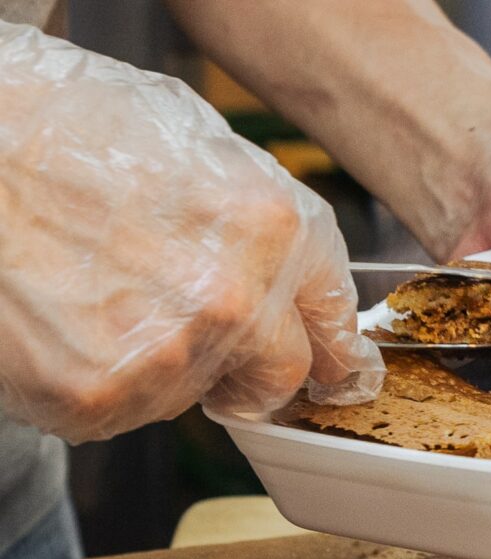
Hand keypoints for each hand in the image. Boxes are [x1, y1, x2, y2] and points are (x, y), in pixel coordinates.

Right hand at [0, 22, 383, 442]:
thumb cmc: (62, 130)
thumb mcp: (194, 145)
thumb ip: (256, 220)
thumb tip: (289, 272)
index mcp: (270, 228)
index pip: (332, 317)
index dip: (336, 348)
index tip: (342, 372)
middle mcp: (234, 299)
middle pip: (280, 376)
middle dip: (255, 373)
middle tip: (210, 348)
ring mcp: (168, 356)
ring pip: (193, 392)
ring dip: (167, 366)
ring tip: (103, 298)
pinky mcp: (100, 397)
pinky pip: (126, 410)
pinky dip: (104, 381)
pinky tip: (69, 324)